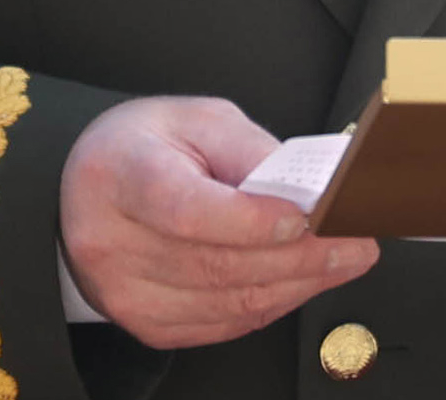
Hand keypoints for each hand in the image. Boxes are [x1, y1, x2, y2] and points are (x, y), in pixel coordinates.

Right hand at [58, 96, 378, 348]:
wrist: (91, 187)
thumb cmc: (147, 146)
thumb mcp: (198, 120)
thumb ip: (252, 152)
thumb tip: (313, 190)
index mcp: (119, 175)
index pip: (187, 210)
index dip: (252, 221)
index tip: (307, 218)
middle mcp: (111, 241)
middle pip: (217, 263)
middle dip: (301, 257)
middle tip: (354, 241)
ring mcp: (124, 292)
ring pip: (228, 301)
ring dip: (298, 285)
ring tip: (343, 260)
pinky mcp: (145, 324)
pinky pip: (223, 324)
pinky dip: (272, 304)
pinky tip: (301, 281)